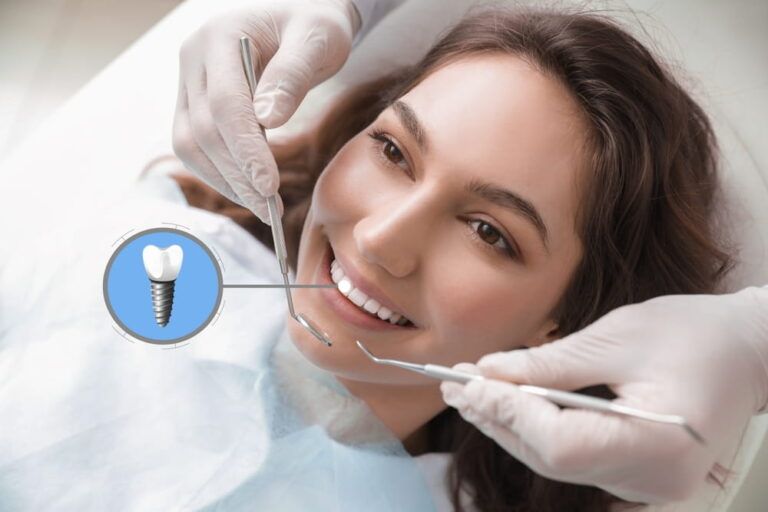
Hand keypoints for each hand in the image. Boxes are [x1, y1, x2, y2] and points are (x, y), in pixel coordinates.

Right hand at [172, 0, 359, 223]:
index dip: (246, 150)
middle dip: (237, 176)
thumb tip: (267, 120)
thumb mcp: (316, 40)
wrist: (298, 23)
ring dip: (226, 182)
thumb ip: (292, 75)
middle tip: (272, 210)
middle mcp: (193, 59)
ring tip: (264, 208)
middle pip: (203, 131)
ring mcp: (189, 82)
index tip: (271, 185)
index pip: (224, 104)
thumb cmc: (312, 27)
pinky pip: (196, 148)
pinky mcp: (193, 104)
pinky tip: (250, 192)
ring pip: (190, 145)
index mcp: (219, 36)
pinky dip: (221, 175)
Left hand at [442, 287, 767, 503]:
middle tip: (456, 386)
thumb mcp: (618, 336)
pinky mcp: (638, 473)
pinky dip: (537, 430)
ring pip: (556, 462)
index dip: (509, 414)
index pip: (560, 444)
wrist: (747, 351)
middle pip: (551, 459)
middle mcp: (652, 478)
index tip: (470, 383)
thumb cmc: (695, 334)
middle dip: (498, 419)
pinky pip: (574, 458)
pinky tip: (509, 406)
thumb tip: (490, 372)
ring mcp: (647, 483)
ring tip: (471, 394)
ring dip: (510, 425)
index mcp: (657, 445)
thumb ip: (550, 362)